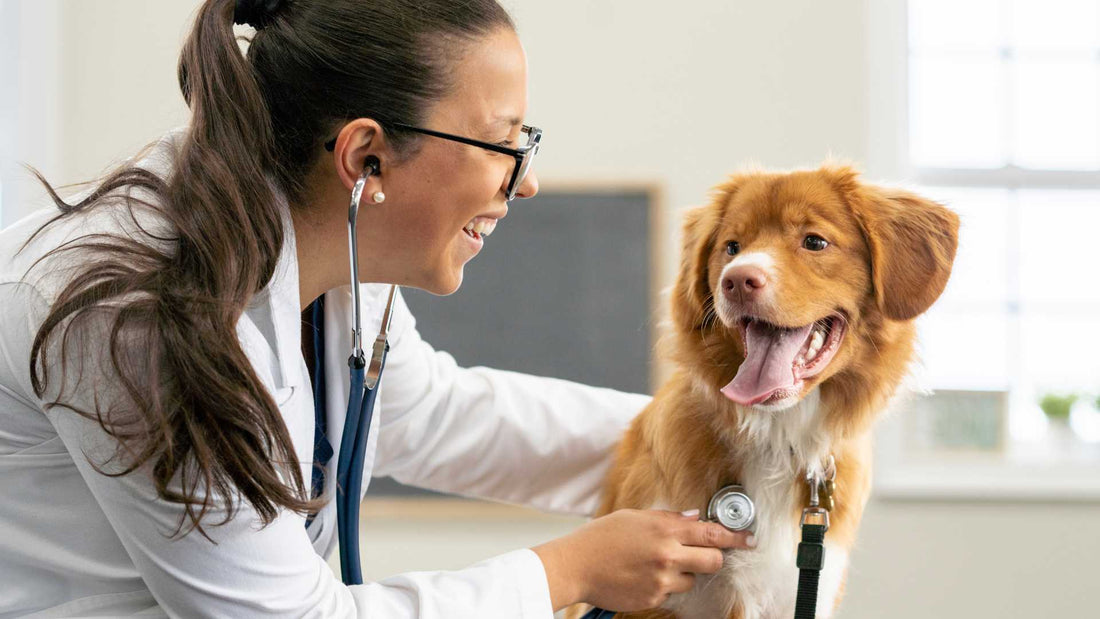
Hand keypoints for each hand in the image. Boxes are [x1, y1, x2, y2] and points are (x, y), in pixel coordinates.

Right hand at [532, 508, 754, 611]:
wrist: (576, 565)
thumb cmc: (601, 537)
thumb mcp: (634, 517)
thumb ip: (668, 518)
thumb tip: (694, 517)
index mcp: (664, 529)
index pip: (711, 533)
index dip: (735, 537)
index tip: (749, 539)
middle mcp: (667, 555)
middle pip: (713, 561)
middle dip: (714, 557)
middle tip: (704, 554)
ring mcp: (661, 580)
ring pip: (692, 579)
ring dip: (684, 572)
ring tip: (657, 564)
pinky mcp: (654, 598)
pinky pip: (672, 592)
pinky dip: (664, 584)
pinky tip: (643, 575)